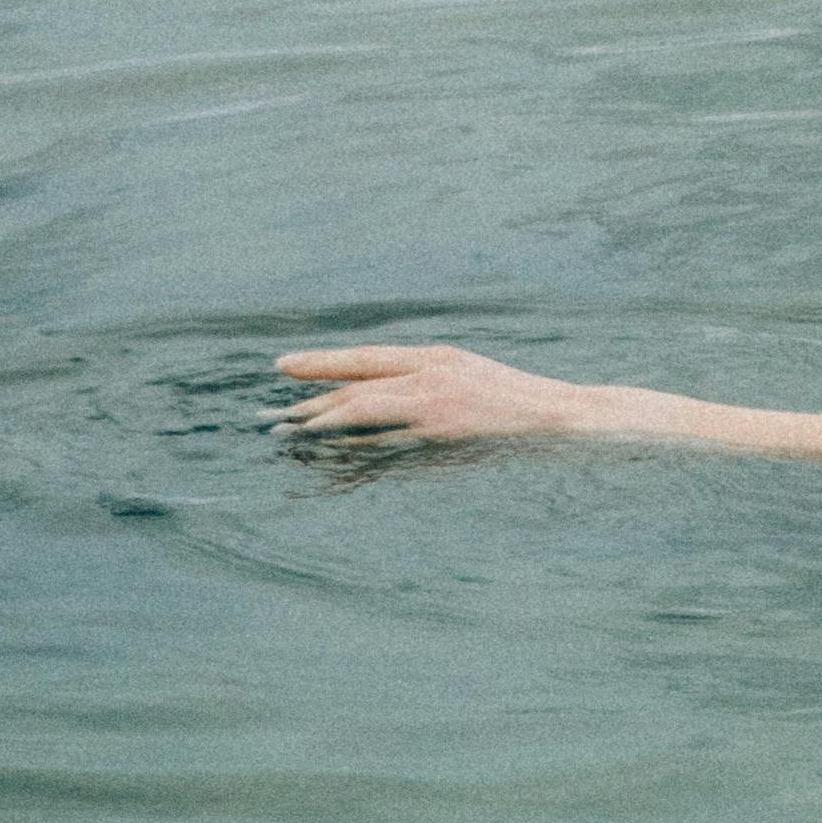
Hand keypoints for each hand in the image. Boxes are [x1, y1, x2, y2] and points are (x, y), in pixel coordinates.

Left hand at [276, 343, 613, 450]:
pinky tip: (327, 465)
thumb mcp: (458, 367)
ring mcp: (433, 417)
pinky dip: (351, 460)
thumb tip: (363, 384)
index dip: (320, 362)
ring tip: (287, 439)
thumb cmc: (503, 391)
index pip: (365, 358)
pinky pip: (385, 456)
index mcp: (433, 356)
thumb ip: (414, 372)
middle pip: (355, 392)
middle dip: (309, 404)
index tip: (280, 366)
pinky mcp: (439, 447)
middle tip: (270, 416)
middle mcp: (429, 382)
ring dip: (320, 433)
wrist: (551, 417)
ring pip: (362, 424)